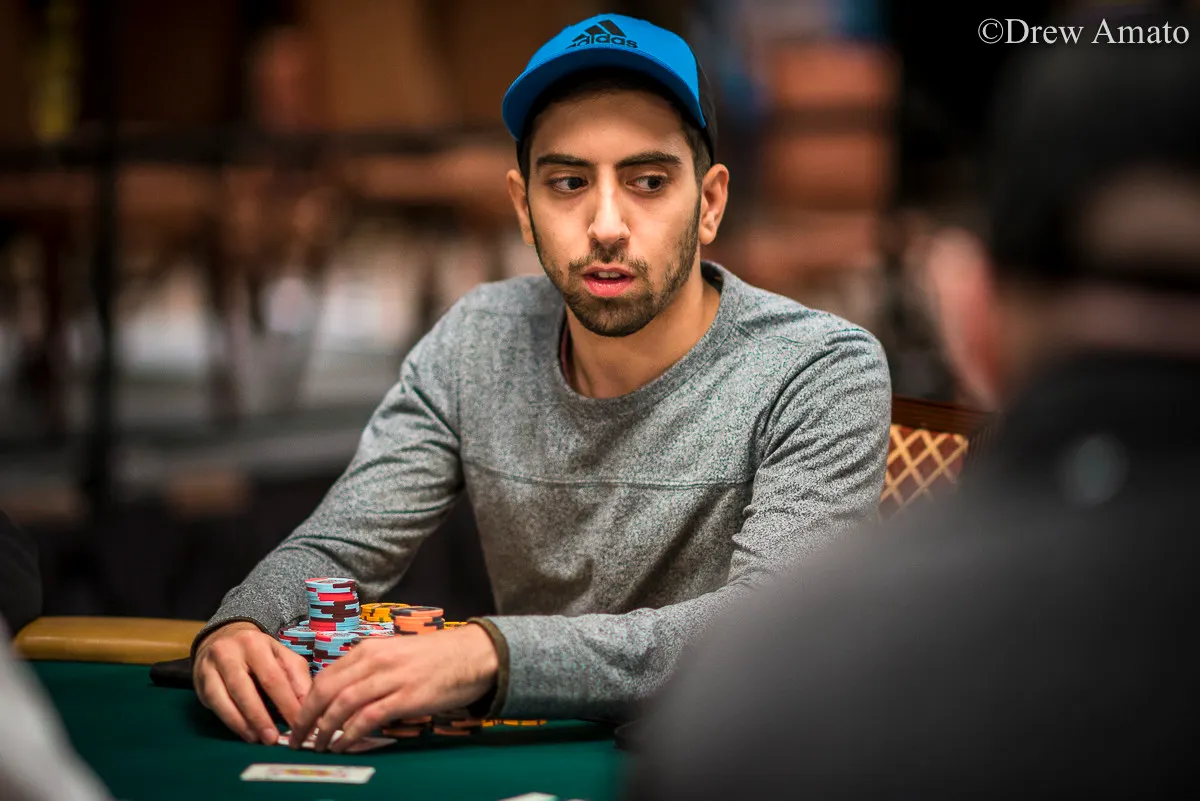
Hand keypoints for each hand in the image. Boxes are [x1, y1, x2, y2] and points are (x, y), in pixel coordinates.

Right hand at [193, 621, 312, 744]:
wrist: (223, 637)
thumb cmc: (260, 652)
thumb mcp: (281, 656)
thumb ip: (297, 679)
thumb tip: (308, 708)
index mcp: (256, 644)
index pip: (273, 677)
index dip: (286, 703)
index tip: (299, 725)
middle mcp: (229, 653)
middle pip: (245, 688)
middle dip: (260, 717)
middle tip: (273, 739)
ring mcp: (210, 667)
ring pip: (224, 698)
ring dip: (242, 723)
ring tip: (257, 739)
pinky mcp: (199, 682)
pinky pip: (213, 704)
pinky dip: (229, 720)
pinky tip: (243, 732)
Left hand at [289, 623, 498, 752]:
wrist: (474, 654)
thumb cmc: (437, 657)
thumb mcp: (396, 653)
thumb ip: (370, 669)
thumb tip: (344, 695)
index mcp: (370, 648)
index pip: (326, 675)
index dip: (306, 700)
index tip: (299, 719)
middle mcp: (375, 660)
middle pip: (327, 690)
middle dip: (306, 717)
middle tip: (296, 738)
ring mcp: (391, 678)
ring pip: (343, 705)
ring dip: (324, 729)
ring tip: (316, 746)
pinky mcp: (406, 697)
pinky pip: (368, 718)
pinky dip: (350, 734)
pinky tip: (343, 745)